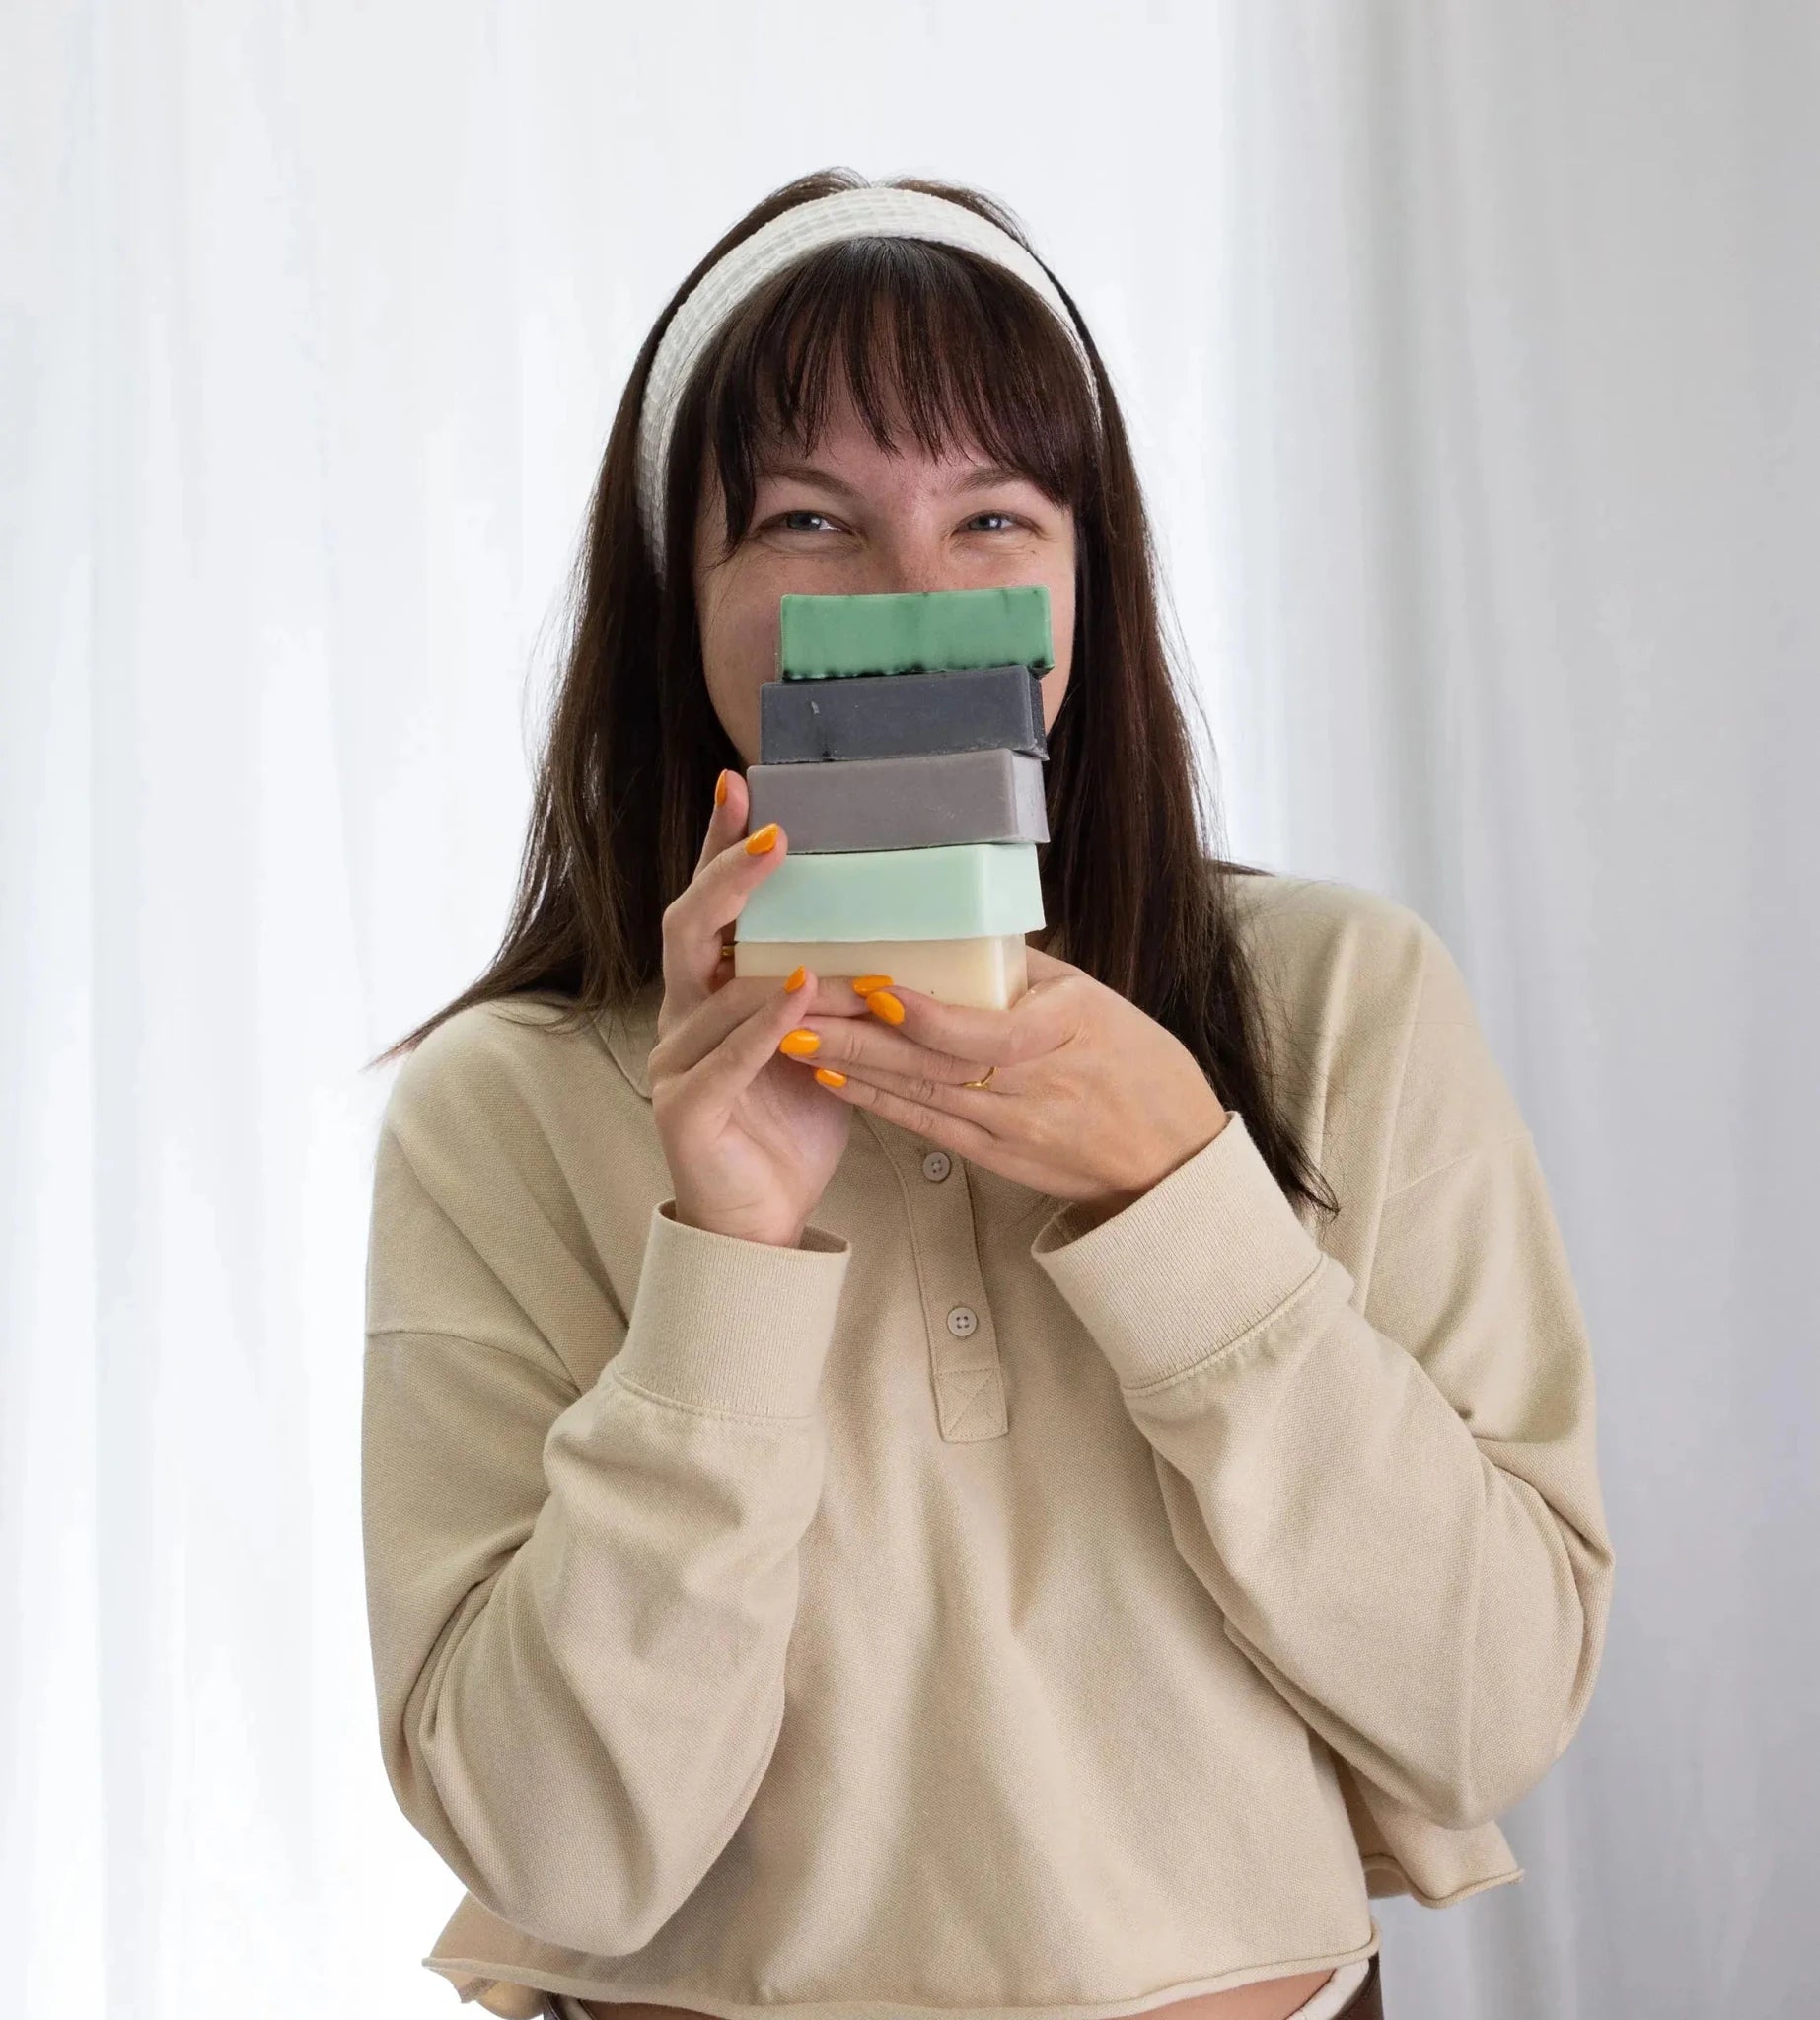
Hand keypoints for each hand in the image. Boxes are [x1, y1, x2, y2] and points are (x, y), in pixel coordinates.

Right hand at [648, 771, 868, 1247]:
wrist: (763, 1220)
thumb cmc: (793, 1124)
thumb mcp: (825, 1042)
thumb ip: (837, 989)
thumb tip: (901, 931)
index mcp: (710, 991)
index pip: (710, 904)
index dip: (719, 844)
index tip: (740, 783)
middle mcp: (680, 1014)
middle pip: (687, 926)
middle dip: (730, 876)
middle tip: (777, 836)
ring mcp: (674, 1060)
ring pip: (715, 993)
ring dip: (776, 966)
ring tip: (823, 941)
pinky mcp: (685, 1109)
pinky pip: (722, 1057)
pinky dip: (762, 1025)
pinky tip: (797, 993)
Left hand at [775, 945, 1230, 1227]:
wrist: (1171, 1156)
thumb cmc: (1137, 1064)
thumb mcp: (1092, 1001)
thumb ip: (1023, 974)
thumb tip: (958, 935)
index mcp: (1063, 1035)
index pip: (981, 1032)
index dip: (923, 1015)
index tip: (872, 989)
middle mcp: (1031, 1087)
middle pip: (931, 1064)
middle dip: (858, 1040)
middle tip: (795, 1014)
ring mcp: (1010, 1128)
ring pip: (919, 1097)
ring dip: (853, 1070)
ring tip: (794, 1042)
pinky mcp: (995, 1157)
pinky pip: (927, 1126)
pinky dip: (878, 1103)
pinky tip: (834, 1081)